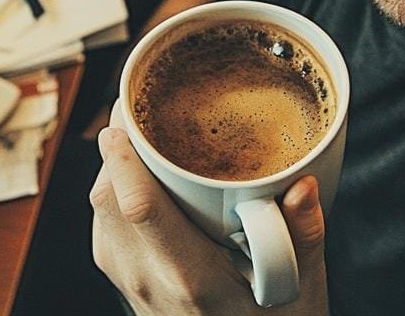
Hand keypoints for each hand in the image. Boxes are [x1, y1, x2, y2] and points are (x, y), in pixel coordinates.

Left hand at [90, 117, 329, 315]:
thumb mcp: (305, 292)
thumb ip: (304, 237)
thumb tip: (302, 185)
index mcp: (190, 276)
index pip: (137, 206)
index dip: (123, 156)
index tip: (124, 117)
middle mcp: (149, 280)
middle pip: (107, 200)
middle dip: (115, 151)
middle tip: (137, 112)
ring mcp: (131, 287)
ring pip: (99, 214)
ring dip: (112, 172)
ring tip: (139, 141)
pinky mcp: (126, 287)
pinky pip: (104, 230)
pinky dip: (115, 197)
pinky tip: (142, 182)